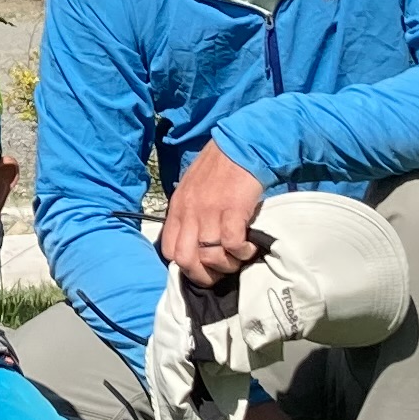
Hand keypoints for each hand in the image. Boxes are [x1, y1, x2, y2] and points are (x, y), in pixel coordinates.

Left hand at [159, 142, 268, 288]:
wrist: (241, 145)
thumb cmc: (219, 167)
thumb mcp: (192, 188)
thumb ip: (188, 213)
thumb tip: (192, 240)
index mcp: (177, 208)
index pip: (169, 250)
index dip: (184, 265)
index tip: (201, 267)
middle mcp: (190, 212)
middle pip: (185, 259)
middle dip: (203, 274)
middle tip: (220, 271)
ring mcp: (210, 212)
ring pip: (210, 255)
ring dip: (227, 263)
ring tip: (238, 256)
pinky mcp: (233, 210)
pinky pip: (232, 244)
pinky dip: (242, 252)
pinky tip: (249, 246)